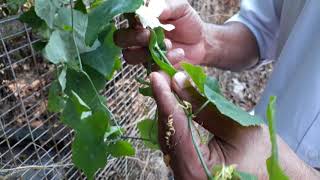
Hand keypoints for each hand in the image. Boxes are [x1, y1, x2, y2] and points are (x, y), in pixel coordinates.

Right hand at [114, 0, 205, 65]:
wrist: (201, 42)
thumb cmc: (187, 22)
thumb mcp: (180, 8)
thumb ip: (166, 5)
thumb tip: (152, 9)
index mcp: (140, 18)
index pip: (124, 17)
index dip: (130, 19)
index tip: (142, 19)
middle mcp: (137, 35)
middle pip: (120, 39)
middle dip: (133, 38)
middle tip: (149, 35)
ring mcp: (142, 52)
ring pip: (130, 56)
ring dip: (147, 52)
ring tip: (169, 45)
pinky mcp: (152, 66)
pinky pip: (150, 68)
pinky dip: (164, 61)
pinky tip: (178, 54)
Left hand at [150, 71, 316, 179]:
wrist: (276, 178)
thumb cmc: (264, 156)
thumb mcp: (237, 126)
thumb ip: (204, 104)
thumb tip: (179, 81)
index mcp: (198, 169)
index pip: (174, 127)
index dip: (164, 98)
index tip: (157, 76)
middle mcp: (185, 176)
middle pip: (166, 132)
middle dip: (164, 102)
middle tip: (163, 77)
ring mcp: (185, 175)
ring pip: (168, 137)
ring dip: (168, 111)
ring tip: (168, 87)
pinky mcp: (188, 170)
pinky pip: (175, 144)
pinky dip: (174, 123)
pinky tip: (176, 106)